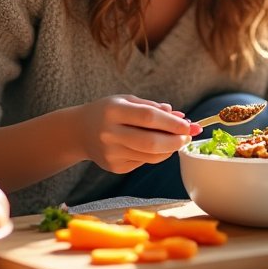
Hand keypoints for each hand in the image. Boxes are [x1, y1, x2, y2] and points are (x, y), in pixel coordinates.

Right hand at [70, 95, 201, 173]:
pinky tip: (153, 146)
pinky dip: (155, 155)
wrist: (79, 131)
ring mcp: (111, 153)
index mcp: (113, 110)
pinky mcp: (114, 167)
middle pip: (151, 142)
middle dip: (175, 141)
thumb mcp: (127, 101)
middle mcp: (110, 133)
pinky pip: (143, 162)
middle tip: (187, 137)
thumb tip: (181, 117)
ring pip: (150, 156)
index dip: (172, 123)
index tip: (188, 125)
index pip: (148, 118)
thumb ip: (153, 108)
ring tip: (175, 141)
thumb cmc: (108, 112)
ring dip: (169, 150)